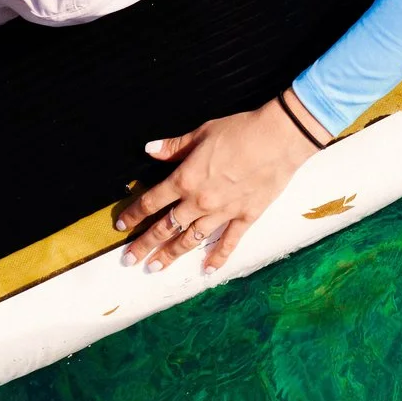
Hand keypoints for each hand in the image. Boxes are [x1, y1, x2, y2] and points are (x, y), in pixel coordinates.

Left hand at [114, 88, 331, 273]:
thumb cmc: (241, 130)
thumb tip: (149, 149)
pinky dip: (217, 258)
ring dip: (170, 255)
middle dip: (145, 245)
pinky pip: (228, 243)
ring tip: (155, 268)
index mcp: (186, 179)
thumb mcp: (203, 132)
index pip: (152, 202)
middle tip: (129, 260)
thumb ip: (175, 146)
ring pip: (190, 240)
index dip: (135, 214)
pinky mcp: (245, 217)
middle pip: (165, 228)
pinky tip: (206, 270)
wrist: (279, 138)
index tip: (122, 225)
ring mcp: (222, 212)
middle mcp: (199, 201)